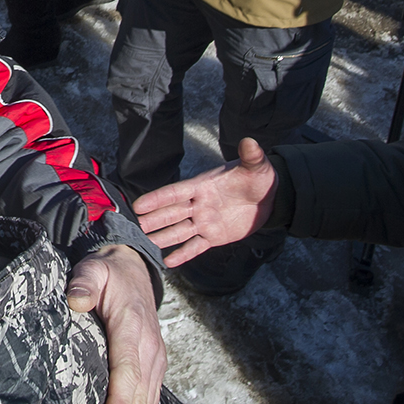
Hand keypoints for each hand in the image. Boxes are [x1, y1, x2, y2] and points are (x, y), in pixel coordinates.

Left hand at [67, 245, 165, 403]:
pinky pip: (149, 402)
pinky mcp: (153, 368)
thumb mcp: (94, 268)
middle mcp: (149, 348)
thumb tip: (76, 300)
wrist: (134, 269)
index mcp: (133, 327)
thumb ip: (85, 282)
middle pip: (139, 398)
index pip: (128, 370)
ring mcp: (155, 360)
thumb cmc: (108, 272)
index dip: (121, 402)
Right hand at [132, 138, 276, 267]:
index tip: (138, 205)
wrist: (269, 198)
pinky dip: (183, 254)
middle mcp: (199, 204)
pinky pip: (196, 246)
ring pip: (179, 231)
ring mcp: (205, 221)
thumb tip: (250, 141)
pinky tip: (168, 262)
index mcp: (203, 186)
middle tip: (134, 226)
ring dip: (163, 237)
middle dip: (154, 220)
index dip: (157, 199)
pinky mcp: (215, 236)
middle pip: (172, 213)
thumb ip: (251, 155)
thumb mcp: (257, 166)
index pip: (176, 192)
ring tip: (145, 243)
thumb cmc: (259, 177)